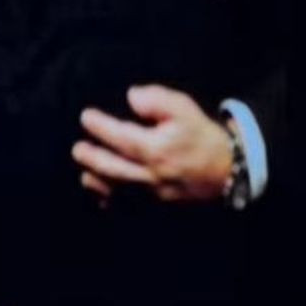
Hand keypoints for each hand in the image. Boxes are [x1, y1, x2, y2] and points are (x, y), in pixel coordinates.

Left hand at [73, 86, 233, 204]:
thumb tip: (132, 96)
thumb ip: (157, 100)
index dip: (99, 126)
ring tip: (84, 173)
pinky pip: (129, 208)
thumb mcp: (185, 109)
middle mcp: (150, 174)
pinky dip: (112, 203)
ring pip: (117, 191)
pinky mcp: (158, 205)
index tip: (86, 117)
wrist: (227, 170)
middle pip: (112, 168)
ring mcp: (153, 193)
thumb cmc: (202, 136)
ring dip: (97, 182)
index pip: (120, 137)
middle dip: (91, 158)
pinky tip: (101, 195)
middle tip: (78, 149)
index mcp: (156, 149)